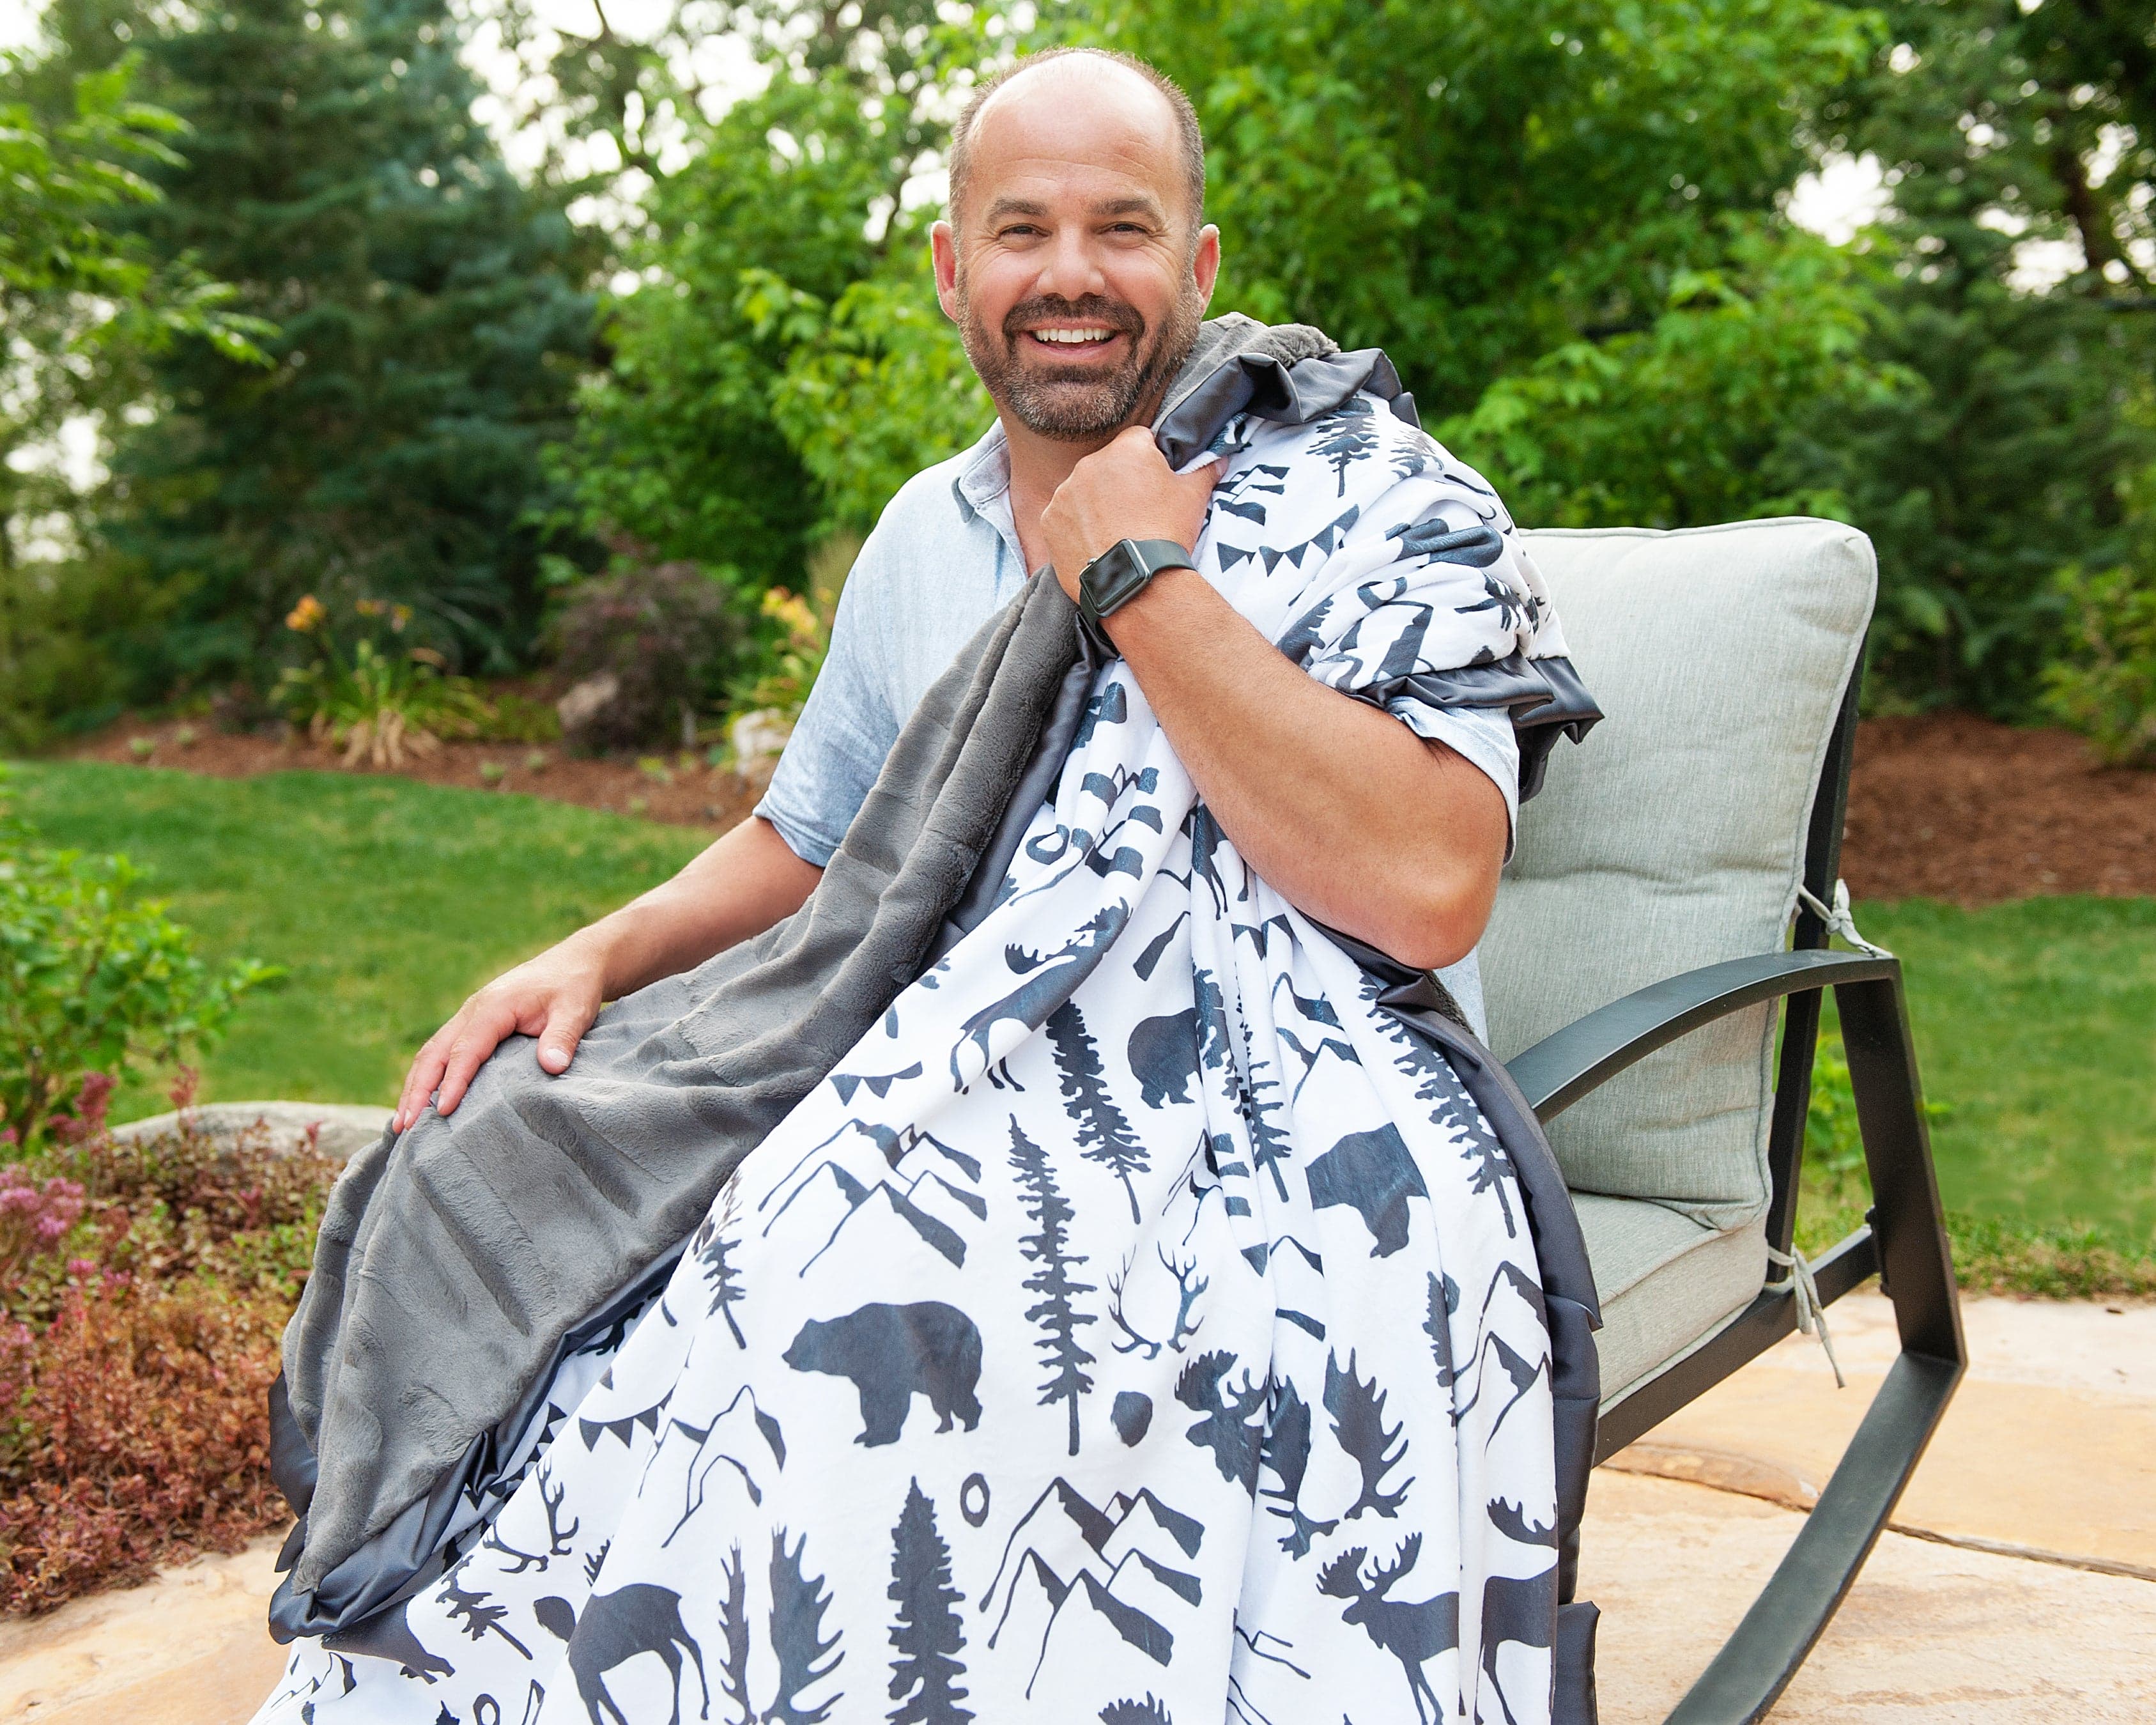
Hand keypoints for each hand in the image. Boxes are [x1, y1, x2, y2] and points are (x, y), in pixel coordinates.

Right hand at [393, 936, 608, 1130]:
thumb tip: (552, 1066)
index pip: (466, 1049)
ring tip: (402, 1125)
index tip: (443, 1111)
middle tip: (405, 1127)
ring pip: (431, 1054)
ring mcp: (469, 1018)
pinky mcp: (473, 1026)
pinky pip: (442, 1053)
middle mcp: (472, 1011)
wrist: (574, 964)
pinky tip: (422, 1104)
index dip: (453, 1081)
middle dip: (417, 1090)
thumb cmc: (573, 987)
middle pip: (434, 1053)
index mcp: (494, 1007)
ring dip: (415, 1087)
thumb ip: (562, 1037)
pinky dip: (427, 1078)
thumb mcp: (575, 1010)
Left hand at [1040, 425, 1219, 602]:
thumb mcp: (1194, 498)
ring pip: (1084, 490)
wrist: (1137, 583)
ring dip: (1095, 505)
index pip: (1139, 439)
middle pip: (1108, 465)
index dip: (1150, 459)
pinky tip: (1096, 545)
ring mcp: (1065, 492)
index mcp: (1126, 450)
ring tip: (1116, 534)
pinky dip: (1076, 528)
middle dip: (1120, 482)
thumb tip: (1218, 458)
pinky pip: (1064, 517)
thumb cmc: (1167, 535)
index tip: (1154, 483)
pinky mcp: (1050, 520)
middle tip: (1137, 514)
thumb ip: (1204, 470)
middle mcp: (1090, 464)